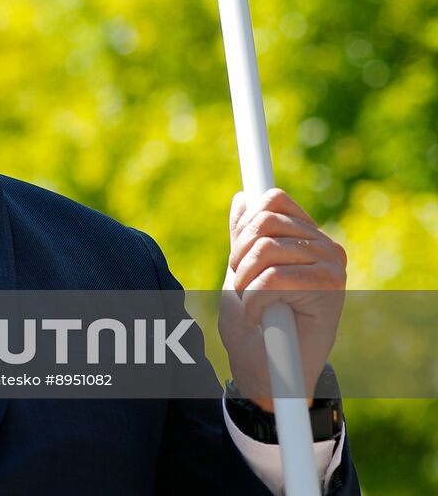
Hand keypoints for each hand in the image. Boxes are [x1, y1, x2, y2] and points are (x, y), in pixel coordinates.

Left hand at [219, 187, 347, 410]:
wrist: (265, 371)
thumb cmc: (253, 323)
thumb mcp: (239, 270)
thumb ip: (245, 236)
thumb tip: (244, 198)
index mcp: (307, 236)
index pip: (272, 201)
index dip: (244, 227)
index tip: (237, 259)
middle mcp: (326, 246)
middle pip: (265, 220)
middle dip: (239, 255)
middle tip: (242, 288)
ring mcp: (332, 266)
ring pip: (266, 249)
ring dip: (244, 281)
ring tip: (252, 304)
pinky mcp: (330, 289)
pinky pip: (272, 278)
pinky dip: (254, 300)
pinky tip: (262, 317)